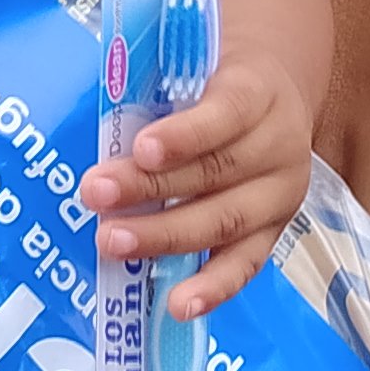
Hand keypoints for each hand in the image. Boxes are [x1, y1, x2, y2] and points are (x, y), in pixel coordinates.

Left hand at [80, 30, 317, 322]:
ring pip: (224, 221)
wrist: (274, 99)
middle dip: (151, 188)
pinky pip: (244, 265)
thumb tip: (90, 113)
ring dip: (164, 236)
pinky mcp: (273, 233)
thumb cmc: (214, 82)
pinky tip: (179, 306)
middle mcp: (278, 145)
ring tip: (110, 241)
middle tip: (95, 194)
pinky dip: (212, 288)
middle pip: (216, 171)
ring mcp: (279, 195)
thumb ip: (156, 86)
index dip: (186, 134)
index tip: (141, 148)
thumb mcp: (196, 65)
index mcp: (259, 92)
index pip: (227, 112)